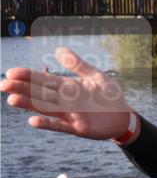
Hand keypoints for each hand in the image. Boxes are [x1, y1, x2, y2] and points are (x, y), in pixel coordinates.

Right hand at [1, 48, 132, 138]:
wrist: (124, 117)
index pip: (44, 79)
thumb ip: (78, 65)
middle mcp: (64, 100)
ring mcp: (69, 114)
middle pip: (39, 93)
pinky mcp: (76, 127)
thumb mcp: (96, 76)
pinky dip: (47, 124)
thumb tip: (58, 49)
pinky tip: (33, 121)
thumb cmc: (110, 95)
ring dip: (29, 105)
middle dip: (22, 89)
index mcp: (67, 86)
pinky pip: (59, 126)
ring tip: (11, 100)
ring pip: (45, 108)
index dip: (28, 76)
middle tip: (3, 85)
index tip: (11, 72)